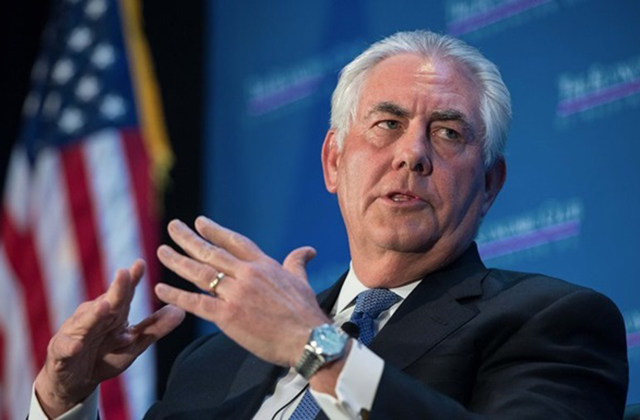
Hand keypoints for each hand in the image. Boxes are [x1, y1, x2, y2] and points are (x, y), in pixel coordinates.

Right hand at [34, 260, 184, 418]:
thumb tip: (181, 311)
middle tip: (124, 274)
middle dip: (115, 289)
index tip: (140, 263)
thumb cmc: (105, 355)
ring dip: (94, 314)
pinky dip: (70, 346)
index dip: (132, 279)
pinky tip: (77, 346)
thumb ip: (155, 328)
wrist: (75, 380)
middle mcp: (94, 317)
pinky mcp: (62, 351)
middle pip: (107, 302)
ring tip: (105, 307)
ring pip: (86, 321)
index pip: (124, 294)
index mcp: (113, 314)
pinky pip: (65, 347)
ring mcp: (77, 332)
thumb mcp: (134, 344)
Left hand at [155, 216, 329, 366]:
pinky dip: (177, 295)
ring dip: (178, 261)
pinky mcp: (228, 316)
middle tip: (173, 226)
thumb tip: (307, 250)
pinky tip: (161, 289)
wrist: (308, 338)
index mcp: (264, 265)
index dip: (215, 231)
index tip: (199, 222)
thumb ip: (297, 263)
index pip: (234, 242)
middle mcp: (247, 274)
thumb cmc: (306, 313)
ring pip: (200, 273)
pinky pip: (196, 303)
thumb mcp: (301, 281)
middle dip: (189, 239)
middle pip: (212, 252)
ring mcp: (236, 294)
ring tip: (162, 251)